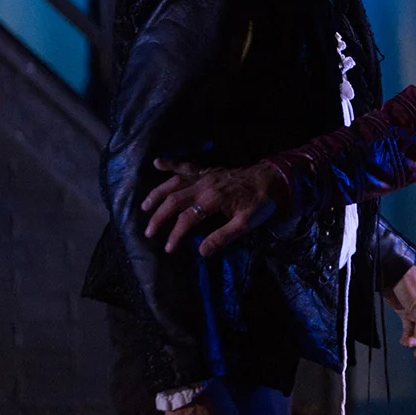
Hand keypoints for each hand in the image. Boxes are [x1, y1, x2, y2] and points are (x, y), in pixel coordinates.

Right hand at [142, 159, 287, 255]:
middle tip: (148, 232)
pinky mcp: (207, 169)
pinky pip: (185, 165)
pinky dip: (170, 164)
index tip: (168, 248)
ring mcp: (204, 175)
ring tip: (144, 206)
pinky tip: (157, 163)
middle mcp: (204, 185)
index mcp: (213, 199)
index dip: (175, 235)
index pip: (187, 219)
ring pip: (174, 182)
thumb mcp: (246, 224)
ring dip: (157, 194)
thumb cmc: (260, 203)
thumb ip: (223, 237)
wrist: (271, 178)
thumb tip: (201, 251)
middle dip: (159, 217)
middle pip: (174, 200)